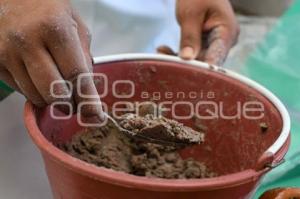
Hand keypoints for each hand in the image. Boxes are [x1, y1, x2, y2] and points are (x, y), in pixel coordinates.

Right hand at [0, 0, 103, 119]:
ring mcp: (7, 53)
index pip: (76, 74)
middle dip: (69, 105)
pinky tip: (40, 78)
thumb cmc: (49, 10)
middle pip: (54, 92)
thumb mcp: (75, 25)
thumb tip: (87, 89)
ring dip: (52, 99)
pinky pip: (21, 91)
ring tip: (58, 86)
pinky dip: (36, 92)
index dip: (88, 100)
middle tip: (75, 103)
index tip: (96, 117)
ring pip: (36, 96)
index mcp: (55, 28)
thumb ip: (84, 56)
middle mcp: (28, 41)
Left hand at [159, 0, 238, 65]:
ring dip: (178, 58)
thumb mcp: (190, 14)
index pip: (216, 56)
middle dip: (185, 63)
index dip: (202, 68)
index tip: (187, 74)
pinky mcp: (204, 44)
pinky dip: (177, 53)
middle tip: (165, 63)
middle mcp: (223, 42)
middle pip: (206, 61)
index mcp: (227, 33)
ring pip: (196, 59)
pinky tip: (163, 50)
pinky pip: (192, 54)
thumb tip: (187, 58)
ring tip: (160, 52)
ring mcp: (214, 43)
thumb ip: (189, 37)